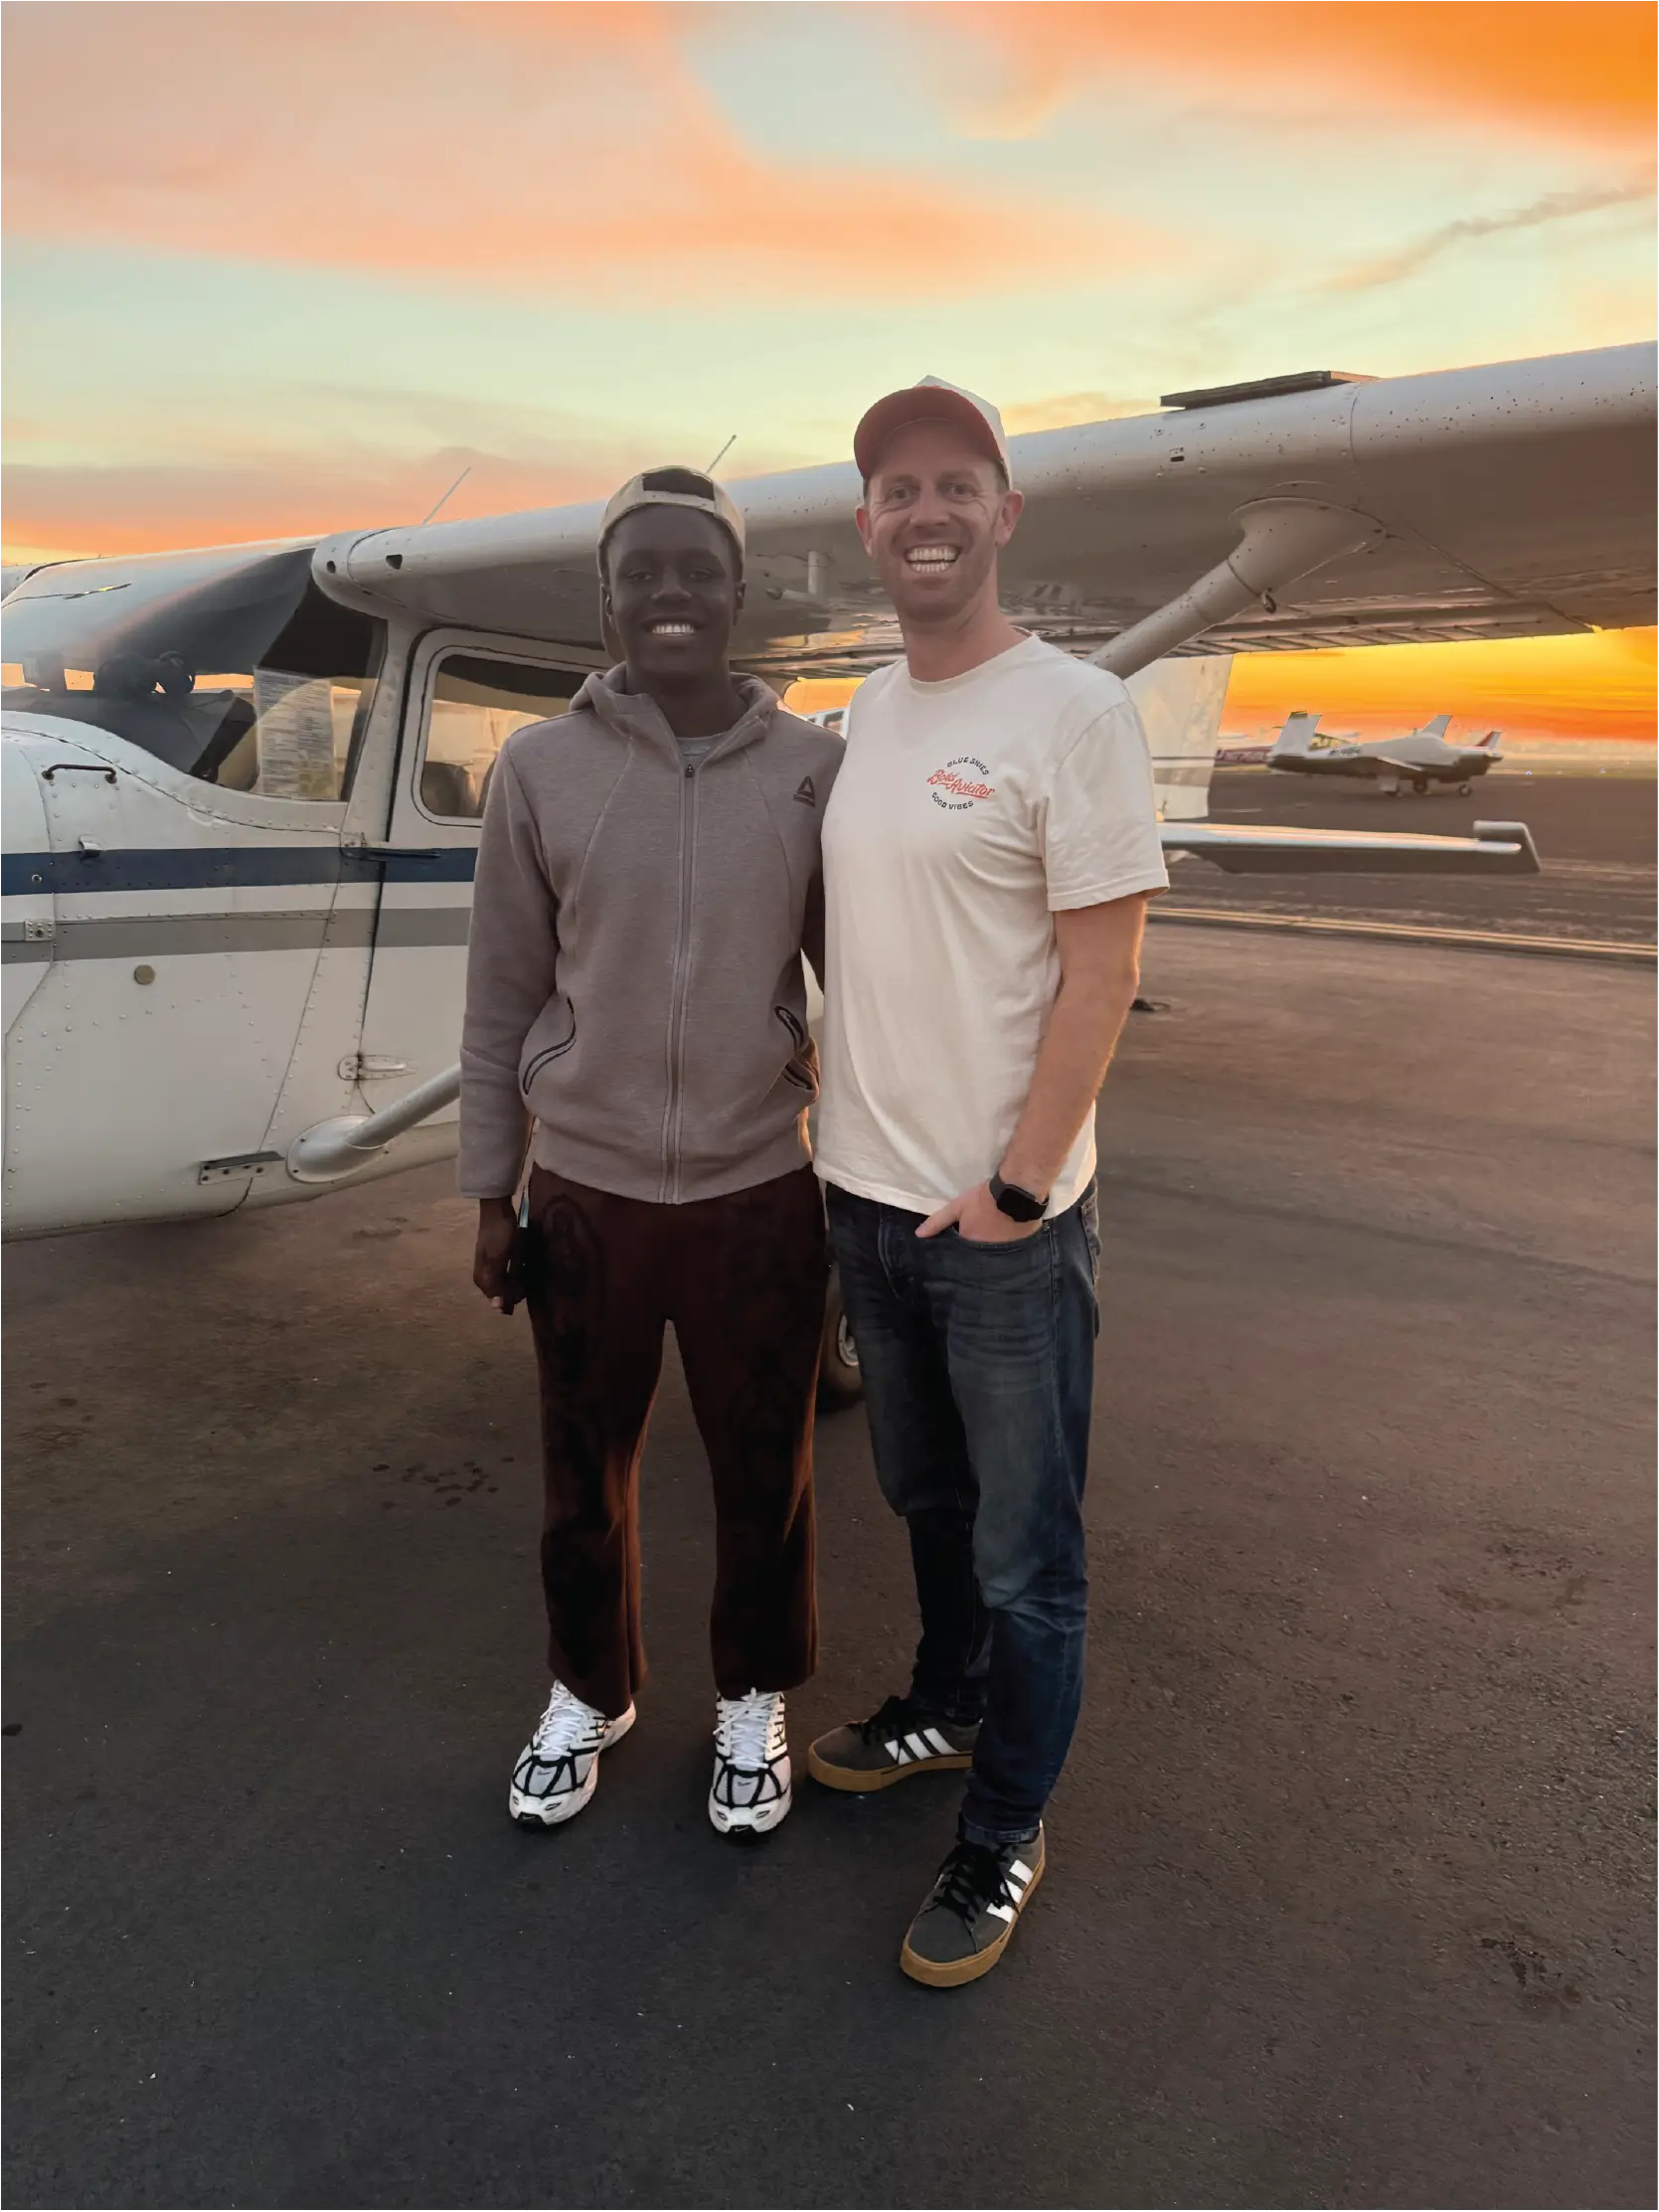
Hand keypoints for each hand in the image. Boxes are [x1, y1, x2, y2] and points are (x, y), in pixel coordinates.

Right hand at [473, 1196, 518, 1309]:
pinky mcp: (499, 1258)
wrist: (498, 1210)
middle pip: (502, 1292)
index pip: (497, 1299)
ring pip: (506, 1282)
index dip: (510, 1298)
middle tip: (525, 1279)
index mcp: (482, 1278)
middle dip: (515, 1288)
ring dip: (517, 1280)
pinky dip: (517, 1271)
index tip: (523, 1291)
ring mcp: (491, 1266)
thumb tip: (496, 1307)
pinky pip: (509, 1272)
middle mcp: (485, 1275)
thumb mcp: (497, 1260)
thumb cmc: (499, 1235)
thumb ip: (496, 1283)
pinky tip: (523, 1265)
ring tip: (524, 1269)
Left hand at [916, 1180, 1041, 1242]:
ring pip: (996, 1254)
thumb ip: (938, 1221)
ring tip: (993, 1243)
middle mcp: (987, 1254)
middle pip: (980, 1255)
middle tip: (978, 1242)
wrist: (1017, 1192)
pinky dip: (1010, 1247)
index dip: (962, 1248)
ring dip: (994, 1250)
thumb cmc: (983, 1199)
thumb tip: (918, 1235)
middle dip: (977, 1253)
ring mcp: (1006, 1252)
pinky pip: (1012, 1251)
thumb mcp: (958, 1207)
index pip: (963, 1253)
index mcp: (970, 1245)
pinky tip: (1010, 1240)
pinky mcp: (1021, 1248)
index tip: (961, 1245)